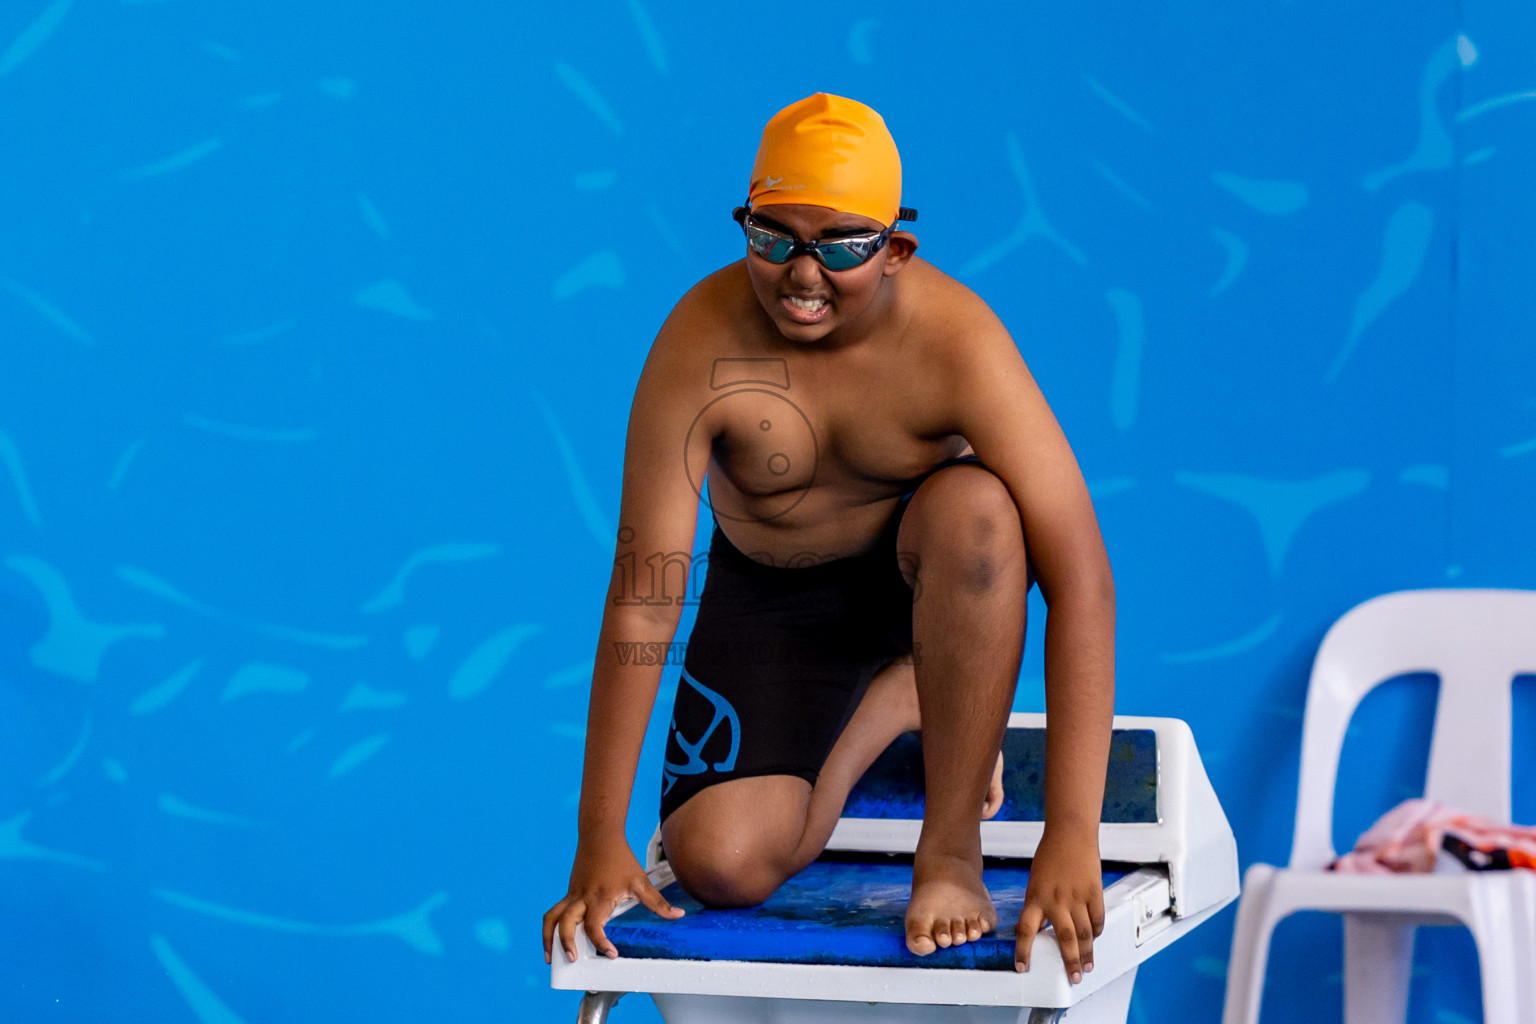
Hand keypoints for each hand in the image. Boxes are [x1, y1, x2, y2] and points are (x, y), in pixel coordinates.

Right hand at [543, 841, 683, 963]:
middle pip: (565, 923)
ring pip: (552, 918)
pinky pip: (554, 911)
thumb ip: (658, 902)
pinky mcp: (569, 893)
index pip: (595, 926)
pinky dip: (551, 927)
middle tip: (573, 960)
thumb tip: (678, 915)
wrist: (600, 837)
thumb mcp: (641, 881)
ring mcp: (572, 895)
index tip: (611, 954)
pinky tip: (555, 938)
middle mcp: (582, 898)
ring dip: (548, 938)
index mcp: (600, 897)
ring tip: (550, 958)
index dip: (601, 943)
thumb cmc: (620, 859)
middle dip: (565, 943)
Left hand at [1015, 830, 1104, 982]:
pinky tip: (1095, 940)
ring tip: (1088, 967)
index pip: (1026, 930)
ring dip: (1087, 953)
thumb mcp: (1035, 881)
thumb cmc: (1049, 856)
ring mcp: (1077, 896)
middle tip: (1074, 978)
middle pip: (1064, 938)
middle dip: (1069, 962)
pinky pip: (1097, 918)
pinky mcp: (1094, 891)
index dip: (1023, 951)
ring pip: (1084, 933)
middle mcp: (1056, 899)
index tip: (1022, 968)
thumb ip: (1037, 906)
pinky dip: (1097, 932)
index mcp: (1036, 896)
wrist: (1070, 834)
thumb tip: (1039, 930)